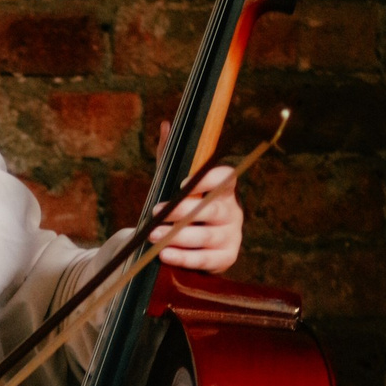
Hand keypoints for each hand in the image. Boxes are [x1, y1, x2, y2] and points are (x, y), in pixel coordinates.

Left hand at [152, 116, 244, 273]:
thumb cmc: (179, 209)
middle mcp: (232, 211)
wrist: (182, 245)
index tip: (183, 183)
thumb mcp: (171, 182)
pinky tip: (165, 255)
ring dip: (177, 236)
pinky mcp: (226, 258)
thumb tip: (166, 125)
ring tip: (153, 236)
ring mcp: (231, 236)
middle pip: (212, 209)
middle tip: (155, 213)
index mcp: (223, 190)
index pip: (226, 179)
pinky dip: (183, 258)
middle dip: (182, 211)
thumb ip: (169, 156)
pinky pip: (205, 260)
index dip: (208, 180)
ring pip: (207, 236)